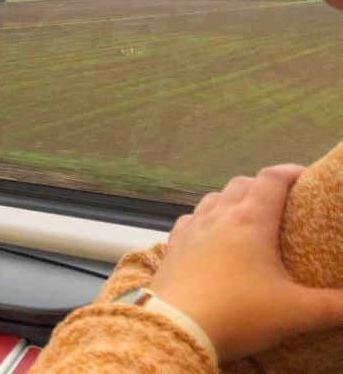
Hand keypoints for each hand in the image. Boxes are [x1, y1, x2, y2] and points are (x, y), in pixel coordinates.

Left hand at [149, 165, 342, 362]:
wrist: (176, 326)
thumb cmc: (237, 314)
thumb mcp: (297, 312)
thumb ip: (337, 306)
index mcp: (250, 220)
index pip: (271, 179)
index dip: (291, 172)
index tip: (305, 178)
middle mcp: (218, 216)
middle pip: (241, 184)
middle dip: (262, 186)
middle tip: (281, 203)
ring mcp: (191, 229)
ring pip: (212, 199)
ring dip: (231, 200)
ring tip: (246, 217)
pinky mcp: (172, 247)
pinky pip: (189, 220)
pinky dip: (203, 220)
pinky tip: (208, 236)